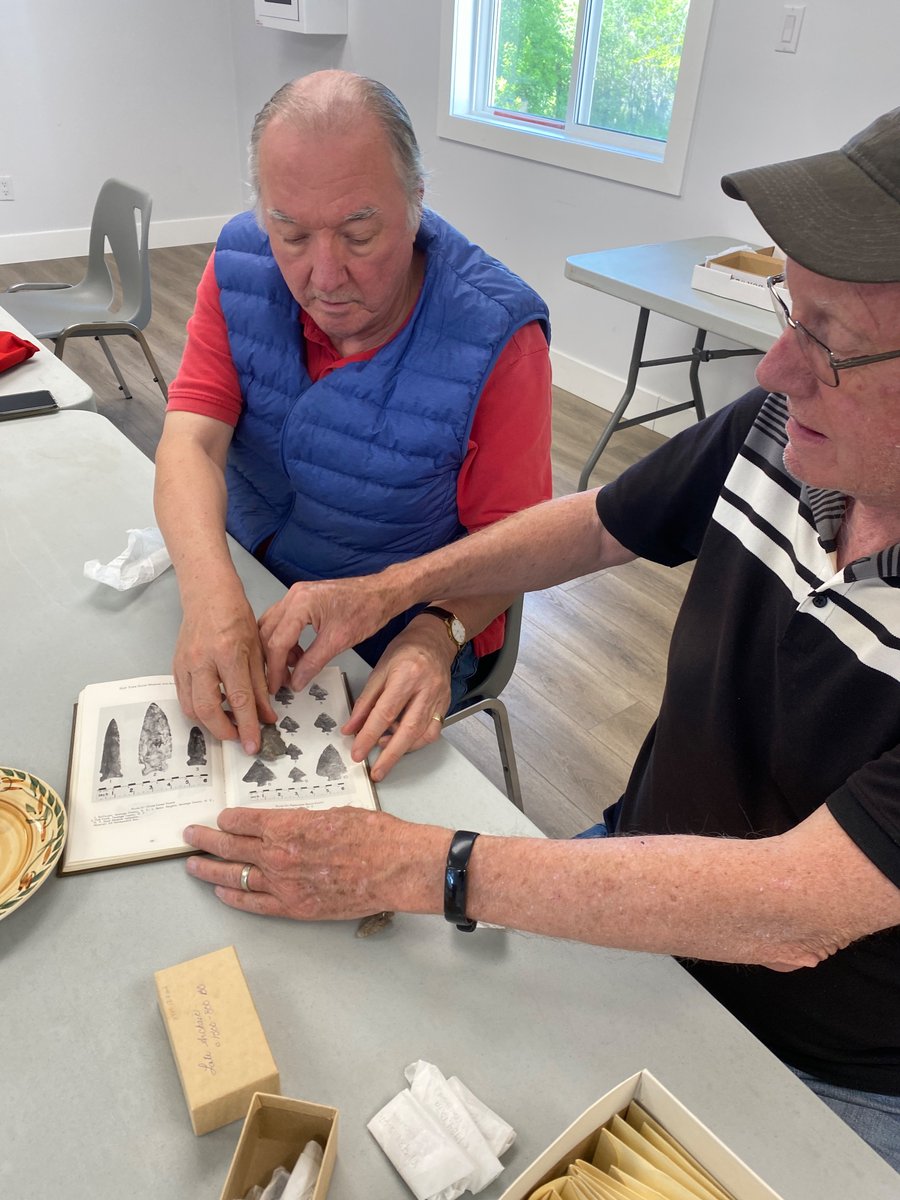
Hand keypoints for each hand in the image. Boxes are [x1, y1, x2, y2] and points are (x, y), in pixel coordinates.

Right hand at [173, 592, 276, 753]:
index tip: (253, 744)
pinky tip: (214, 710)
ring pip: (191, 708)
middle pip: (207, 709)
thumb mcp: (257, 649)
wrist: (208, 594)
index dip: (247, 726)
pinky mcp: (175, 666)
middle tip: (239, 738)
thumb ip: (260, 685)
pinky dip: (198, 710)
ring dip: (210, 724)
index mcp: (228, 652)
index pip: (239, 699)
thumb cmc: (236, 616)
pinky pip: (183, 697)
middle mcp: (202, 660)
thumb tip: (266, 716)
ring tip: (229, 725)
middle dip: (224, 731)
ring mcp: (184, 663)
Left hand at [183, 806, 445, 919]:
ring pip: (234, 876)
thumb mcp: (333, 813)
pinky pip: (254, 904)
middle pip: (230, 847)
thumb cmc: (372, 834)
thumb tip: (288, 825)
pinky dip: (235, 897)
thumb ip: (303, 821)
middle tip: (190, 836)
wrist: (395, 867)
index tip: (220, 818)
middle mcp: (277, 854)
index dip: (227, 819)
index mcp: (287, 825)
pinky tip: (222, 891)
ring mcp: (283, 884)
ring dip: (210, 869)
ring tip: (193, 865)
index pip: (243, 820)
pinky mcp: (294, 907)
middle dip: (206, 840)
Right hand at [258, 574, 401, 693]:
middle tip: (281, 681)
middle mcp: (294, 595)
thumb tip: (296, 681)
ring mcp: (297, 595)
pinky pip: (284, 621)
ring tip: (293, 668)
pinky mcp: (303, 599)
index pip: (277, 641)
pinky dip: (286, 640)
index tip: (276, 686)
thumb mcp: (338, 641)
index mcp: (300, 603)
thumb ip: (313, 662)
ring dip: (278, 650)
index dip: (275, 668)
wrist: (382, 593)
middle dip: (273, 660)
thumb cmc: (367, 609)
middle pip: (268, 633)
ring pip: (273, 627)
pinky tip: (298, 654)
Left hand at [344, 620, 455, 781]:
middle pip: (408, 730)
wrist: (435, 639)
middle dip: (390, 755)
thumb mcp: (379, 669)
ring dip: (403, 749)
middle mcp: (426, 689)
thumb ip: (365, 701)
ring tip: (385, 753)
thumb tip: (351, 727)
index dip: (368, 736)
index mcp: (406, 675)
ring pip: (423, 734)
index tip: (358, 752)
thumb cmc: (406, 649)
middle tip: (376, 771)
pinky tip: (402, 740)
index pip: (384, 713)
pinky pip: (433, 731)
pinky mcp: (445, 705)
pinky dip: (417, 741)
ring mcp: (439, 698)